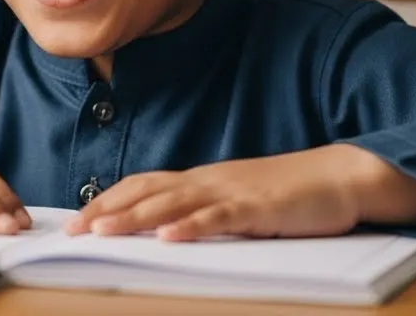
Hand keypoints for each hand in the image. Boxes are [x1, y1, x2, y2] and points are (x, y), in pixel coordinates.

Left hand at [64, 144, 415, 241]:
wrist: (342, 176)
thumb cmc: (290, 195)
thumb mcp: (238, 203)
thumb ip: (206, 212)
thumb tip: (169, 231)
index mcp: (203, 180)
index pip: (145, 186)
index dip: (109, 200)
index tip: (79, 221)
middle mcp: (209, 181)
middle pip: (148, 191)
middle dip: (108, 210)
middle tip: (74, 230)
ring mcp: (232, 192)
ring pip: (174, 204)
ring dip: (135, 218)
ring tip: (104, 232)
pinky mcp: (259, 208)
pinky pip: (220, 217)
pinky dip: (192, 227)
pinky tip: (169, 238)